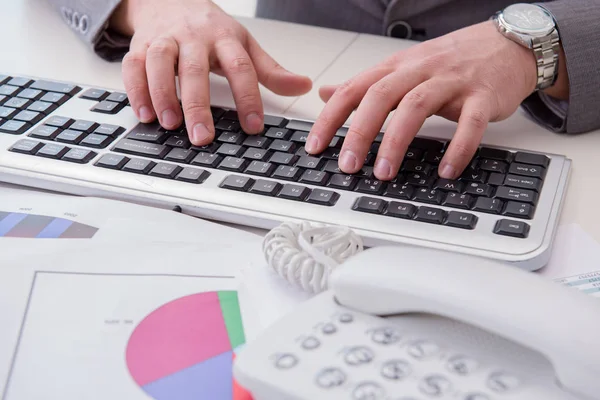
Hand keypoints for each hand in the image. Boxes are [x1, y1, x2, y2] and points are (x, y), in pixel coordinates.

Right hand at [110, 0, 311, 144]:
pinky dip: (136, 90)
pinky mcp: (140, 45)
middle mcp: (193, 37)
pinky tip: (144, 114)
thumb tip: (303, 86)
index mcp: (225, 38)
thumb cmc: (210, 29)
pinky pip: (133, 66)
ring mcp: (165, 40)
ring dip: (163, 95)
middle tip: (203, 137)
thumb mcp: (243, 44)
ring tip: (170, 125)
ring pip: (160, 63)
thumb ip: (270, 70)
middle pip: (196, 70)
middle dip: (199, 105)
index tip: (253, 127)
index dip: (248, 97)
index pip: (240, 67)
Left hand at [305, 21, 539, 180]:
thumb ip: (365, 84)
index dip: (331, 118)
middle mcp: (420, 71)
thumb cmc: (451, 60)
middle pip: (381, 96)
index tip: (315, 147)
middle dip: (360, 132)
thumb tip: (326, 93)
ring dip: (397, 142)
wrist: (507, 43)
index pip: (355, 89)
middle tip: (348, 166)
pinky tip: (446, 171)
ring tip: (384, 174)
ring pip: (417, 107)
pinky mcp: (484, 96)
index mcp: (396, 66)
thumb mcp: (402, 67)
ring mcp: (452, 82)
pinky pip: (470, 123)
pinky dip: (458, 148)